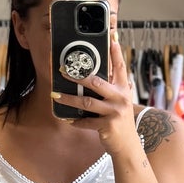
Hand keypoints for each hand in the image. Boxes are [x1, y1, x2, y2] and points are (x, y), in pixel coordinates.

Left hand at [51, 16, 139, 155]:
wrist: (128, 146)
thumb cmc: (120, 121)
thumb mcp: (119, 102)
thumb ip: (110, 89)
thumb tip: (91, 77)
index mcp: (123, 88)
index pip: (120, 66)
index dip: (115, 51)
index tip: (112, 36)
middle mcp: (121, 97)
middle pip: (97, 82)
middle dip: (78, 76)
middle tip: (62, 70)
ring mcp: (115, 112)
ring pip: (87, 102)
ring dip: (69, 99)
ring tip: (55, 95)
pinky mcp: (108, 125)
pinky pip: (86, 121)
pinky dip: (75, 121)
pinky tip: (66, 119)